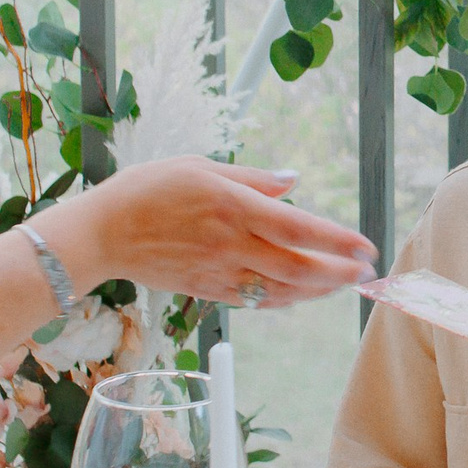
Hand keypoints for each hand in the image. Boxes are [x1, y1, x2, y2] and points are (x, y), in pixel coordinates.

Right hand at [67, 157, 374, 308]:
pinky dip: (284, 299)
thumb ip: (251, 178)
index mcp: (232, 207)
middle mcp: (231, 244)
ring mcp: (220, 272)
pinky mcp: (207, 290)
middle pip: (298, 267)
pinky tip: (301, 295)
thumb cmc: (146, 191)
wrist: (101, 234)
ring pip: (281, 289)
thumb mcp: (199, 167)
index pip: (298, 228)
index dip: (337, 240)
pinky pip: (255, 300)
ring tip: (343, 283)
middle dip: (339, 272)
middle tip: (366, 272)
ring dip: (318, 290)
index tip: (365, 245)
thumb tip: (292, 181)